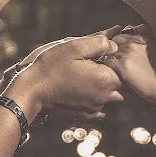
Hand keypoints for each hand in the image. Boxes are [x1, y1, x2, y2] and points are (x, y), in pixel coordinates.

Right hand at [9, 33, 123, 118]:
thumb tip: (114, 44)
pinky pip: (100, 105)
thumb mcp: (73, 47)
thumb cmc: (50, 67)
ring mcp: (94, 107)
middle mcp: (104, 96)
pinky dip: (96, 95)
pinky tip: (83, 86)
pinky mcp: (85, 114)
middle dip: (114, 71)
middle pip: (121, 83)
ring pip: (111, 94)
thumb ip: (99, 42)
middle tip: (96, 60)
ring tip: (87, 72)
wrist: (31, 92)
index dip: (117, 56)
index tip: (105, 50)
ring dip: (105, 84)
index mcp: (105, 79)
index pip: (124, 67)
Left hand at [103, 28, 155, 105]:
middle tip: (120, 61)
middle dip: (116, 50)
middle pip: (116, 42)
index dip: (122, 43)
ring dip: (113, 59)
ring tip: (121, 69)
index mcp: (145, 37)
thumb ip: (148, 37)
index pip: (125, 33)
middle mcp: (135, 42)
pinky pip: (109, 63)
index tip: (125, 51)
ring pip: (111, 53)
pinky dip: (111, 68)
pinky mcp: (122, 66)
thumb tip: (138, 29)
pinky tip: (118, 74)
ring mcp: (128, 53)